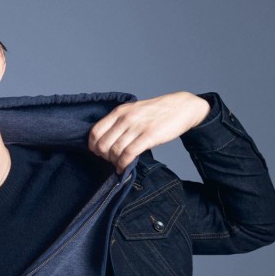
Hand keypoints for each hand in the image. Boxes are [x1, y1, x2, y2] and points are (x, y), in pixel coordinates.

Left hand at [89, 92, 210, 173]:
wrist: (181, 107)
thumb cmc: (157, 111)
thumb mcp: (133, 110)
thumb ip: (120, 121)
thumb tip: (106, 140)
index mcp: (119, 111)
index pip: (95, 131)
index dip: (93, 146)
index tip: (98, 152)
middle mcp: (125, 118)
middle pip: (102, 144)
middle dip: (103, 157)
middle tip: (110, 161)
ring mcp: (137, 127)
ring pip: (114, 151)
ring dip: (114, 162)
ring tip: (118, 165)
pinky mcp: (149, 136)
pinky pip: (128, 154)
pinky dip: (123, 165)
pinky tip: (124, 168)